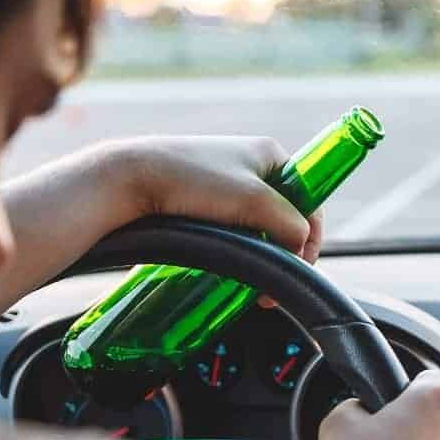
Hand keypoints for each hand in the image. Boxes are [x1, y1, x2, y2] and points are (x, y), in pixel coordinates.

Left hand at [109, 135, 322, 262]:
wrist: (129, 179)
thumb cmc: (191, 181)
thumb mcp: (254, 200)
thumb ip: (289, 224)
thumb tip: (300, 246)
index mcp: (270, 154)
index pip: (309, 200)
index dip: (310, 238)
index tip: (298, 267)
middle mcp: (251, 165)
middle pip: (284, 217)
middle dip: (281, 251)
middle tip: (269, 285)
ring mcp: (226, 182)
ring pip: (257, 227)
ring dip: (258, 254)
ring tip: (248, 282)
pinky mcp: (202, 199)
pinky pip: (233, 229)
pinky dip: (236, 249)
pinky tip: (228, 265)